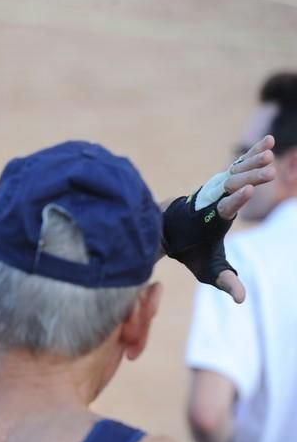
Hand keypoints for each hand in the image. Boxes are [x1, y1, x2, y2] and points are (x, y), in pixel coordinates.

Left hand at [162, 135, 275, 302]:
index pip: (223, 208)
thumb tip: (242, 299)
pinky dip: (252, 154)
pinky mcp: (222, 182)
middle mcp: (213, 202)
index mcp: (210, 220)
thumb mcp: (207, 270)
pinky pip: (238, 165)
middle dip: (249, 178)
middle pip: (231, 187)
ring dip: (252, 162)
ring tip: (271, 152)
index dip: (234, 200)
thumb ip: (225, 281)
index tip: (245, 190)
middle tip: (269, 170)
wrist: (170, 231)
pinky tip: (270, 142)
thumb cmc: (192, 252)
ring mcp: (216, 189)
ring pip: (235, 173)